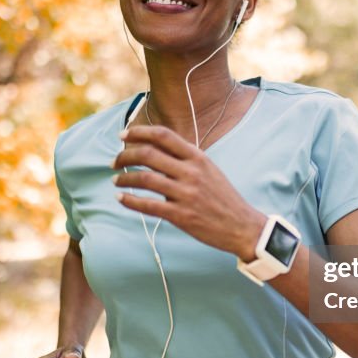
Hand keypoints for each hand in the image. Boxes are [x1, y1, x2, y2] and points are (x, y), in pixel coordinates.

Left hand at [112, 125, 266, 260]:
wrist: (242, 225)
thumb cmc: (222, 197)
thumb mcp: (209, 169)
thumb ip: (185, 159)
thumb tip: (155, 148)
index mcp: (198, 157)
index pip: (164, 136)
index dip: (139, 132)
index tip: (123, 135)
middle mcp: (191, 172)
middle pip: (149, 154)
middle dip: (125, 155)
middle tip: (114, 161)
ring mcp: (186, 194)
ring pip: (145, 179)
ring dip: (124, 178)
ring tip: (115, 180)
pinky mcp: (181, 216)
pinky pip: (149, 205)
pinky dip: (130, 200)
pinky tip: (121, 198)